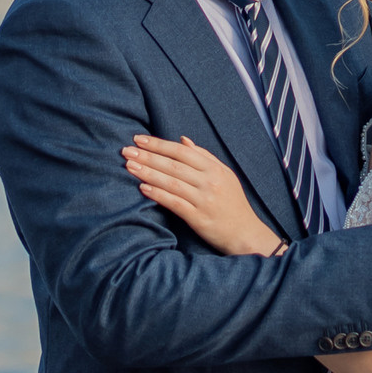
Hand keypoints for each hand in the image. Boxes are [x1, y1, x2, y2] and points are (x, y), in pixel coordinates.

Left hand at [123, 135, 281, 256]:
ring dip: (148, 173)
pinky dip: (158, 194)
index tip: (140, 139)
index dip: (159, 144)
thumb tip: (183, 140)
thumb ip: (204, 157)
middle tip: (126, 150)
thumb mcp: (224, 175)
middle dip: (148, 156)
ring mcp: (204, 200)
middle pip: (173, 165)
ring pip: (171, 182)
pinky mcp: (199, 218)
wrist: (245, 233)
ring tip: (129, 165)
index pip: (182, 151)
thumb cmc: (233, 203)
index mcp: (215, 169)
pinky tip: (143, 188)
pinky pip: (174, 203)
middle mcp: (210, 182)